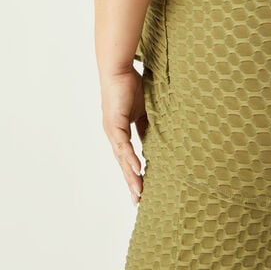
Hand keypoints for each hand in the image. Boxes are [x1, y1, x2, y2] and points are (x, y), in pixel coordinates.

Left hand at [100, 65, 148, 205]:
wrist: (117, 70)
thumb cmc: (129, 85)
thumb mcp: (143, 109)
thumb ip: (147, 124)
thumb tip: (157, 138)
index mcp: (121, 132)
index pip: (129, 156)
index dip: (134, 172)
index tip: (141, 187)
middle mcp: (114, 135)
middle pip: (123, 163)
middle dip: (131, 181)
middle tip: (138, 199)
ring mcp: (113, 131)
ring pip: (122, 158)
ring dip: (130, 175)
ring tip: (138, 191)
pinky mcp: (114, 124)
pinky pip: (123, 144)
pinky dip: (130, 157)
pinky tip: (136, 168)